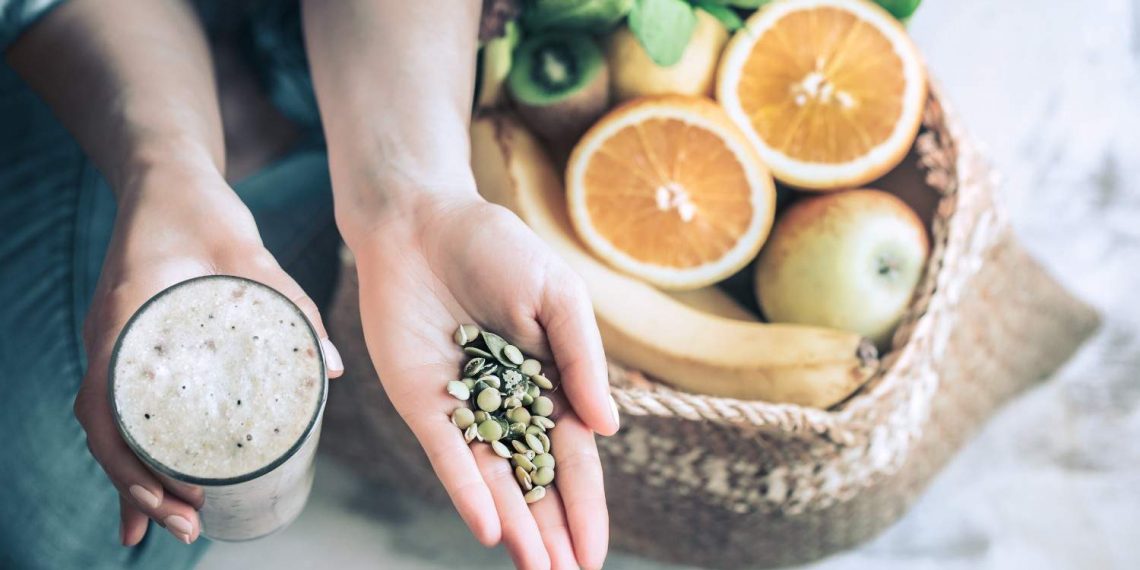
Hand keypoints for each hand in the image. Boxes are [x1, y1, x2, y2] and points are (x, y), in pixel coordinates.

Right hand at [72, 165, 343, 545]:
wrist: (166, 177)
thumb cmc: (201, 208)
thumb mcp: (248, 250)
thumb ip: (292, 304)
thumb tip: (336, 367)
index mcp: (123, 324)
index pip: (107, 417)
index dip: (136, 470)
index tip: (180, 502)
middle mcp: (108, 342)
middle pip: (106, 437)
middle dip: (140, 492)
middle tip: (189, 530)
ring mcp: (114, 347)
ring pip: (110, 430)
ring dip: (134, 481)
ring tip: (170, 527)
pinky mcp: (132, 346)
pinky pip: (123, 409)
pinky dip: (136, 451)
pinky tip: (157, 484)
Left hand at [349, 192, 619, 569]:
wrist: (422, 219)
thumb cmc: (498, 247)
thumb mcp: (558, 297)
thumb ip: (581, 360)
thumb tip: (610, 429)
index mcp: (549, 382)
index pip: (572, 456)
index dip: (585, 505)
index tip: (595, 553)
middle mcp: (506, 404)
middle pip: (534, 480)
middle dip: (553, 531)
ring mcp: (463, 407)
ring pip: (493, 479)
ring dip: (516, 525)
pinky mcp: (421, 402)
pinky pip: (447, 453)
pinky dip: (467, 488)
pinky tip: (489, 526)